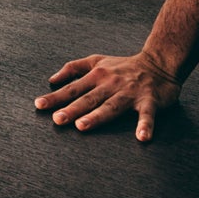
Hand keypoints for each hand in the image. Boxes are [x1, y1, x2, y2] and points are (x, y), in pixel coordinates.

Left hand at [34, 52, 180, 141]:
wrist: (158, 62)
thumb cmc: (123, 66)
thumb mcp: (96, 60)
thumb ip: (73, 68)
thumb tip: (52, 80)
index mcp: (97, 75)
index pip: (73, 88)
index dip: (56, 97)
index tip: (39, 105)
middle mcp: (111, 83)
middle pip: (88, 98)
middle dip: (72, 109)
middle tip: (57, 119)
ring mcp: (129, 92)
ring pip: (111, 106)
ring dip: (97, 116)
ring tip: (83, 126)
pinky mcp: (149, 100)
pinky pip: (147, 114)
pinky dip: (145, 125)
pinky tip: (142, 137)